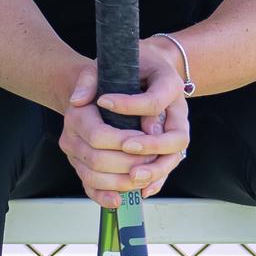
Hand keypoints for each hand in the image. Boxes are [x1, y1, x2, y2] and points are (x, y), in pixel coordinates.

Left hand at [58, 40, 191, 207]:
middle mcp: (178, 111)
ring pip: (173, 158)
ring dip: (153, 170)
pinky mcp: (168, 148)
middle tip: (125, 147)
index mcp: (169, 84)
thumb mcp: (110, 64)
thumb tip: (77, 102)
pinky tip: (137, 191)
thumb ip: (90, 79)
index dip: (130, 106)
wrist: (146, 72)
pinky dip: (152, 182)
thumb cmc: (127, 68)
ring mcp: (175, 131)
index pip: (154, 101)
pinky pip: (165, 169)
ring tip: (132, 175)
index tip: (103, 101)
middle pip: (176, 139)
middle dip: (150, 147)